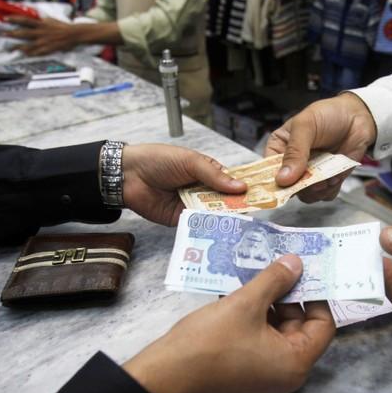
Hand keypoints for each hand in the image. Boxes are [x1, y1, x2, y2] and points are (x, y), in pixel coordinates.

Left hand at [4, 16, 80, 55]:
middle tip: (2, 34)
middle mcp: (41, 32)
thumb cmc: (62, 26)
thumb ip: (40, 20)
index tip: (5, 18)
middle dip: (12, 34)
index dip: (14, 19)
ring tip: (9, 48)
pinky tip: (23, 55)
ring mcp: (44, 42)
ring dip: (18, 46)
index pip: (25, 20)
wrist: (74, 34)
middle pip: (24, 33)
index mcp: (41, 24)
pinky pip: (37, 52)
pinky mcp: (48, 49)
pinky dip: (30, 54)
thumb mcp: (50, 20)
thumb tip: (32, 16)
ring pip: (28, 44)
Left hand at [122, 143, 246, 225]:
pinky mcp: (182, 220)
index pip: (232, 182)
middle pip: (226, 201)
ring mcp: (193, 206)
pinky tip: (223, 232)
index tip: (263, 195)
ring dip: (227, 219)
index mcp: (207, 172)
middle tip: (258, 215)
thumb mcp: (190, 162)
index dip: (246, 188)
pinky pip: (199, 225)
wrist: (128, 175)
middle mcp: (203, 190)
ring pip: (215, 214)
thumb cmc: (159, 160)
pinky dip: (209, 228)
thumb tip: (241, 187)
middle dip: (240, 206)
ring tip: (245, 225)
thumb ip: (214, 175)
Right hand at [124, 255, 335, 392]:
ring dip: (267, 310)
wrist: (164, 378)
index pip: (323, 326)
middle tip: (273, 270)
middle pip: (299, 331)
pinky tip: (236, 301)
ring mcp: (265, 386)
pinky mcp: (245, 384)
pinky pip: (260, 350)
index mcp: (295, 364)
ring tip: (251, 281)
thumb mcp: (245, 304)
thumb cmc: (209, 342)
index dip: (315, 295)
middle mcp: (286, 380)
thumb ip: (275, 280)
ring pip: (277, 339)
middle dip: (286, 299)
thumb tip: (296, 263)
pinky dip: (254, 326)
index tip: (301, 272)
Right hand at [265, 92, 375, 201]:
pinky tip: (336, 174)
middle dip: (301, 187)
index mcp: (279, 148)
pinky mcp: (328, 180)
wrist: (358, 116)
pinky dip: (331, 189)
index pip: (266, 171)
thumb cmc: (328, 114)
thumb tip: (283, 179)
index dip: (273, 181)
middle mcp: (292, 164)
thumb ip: (295, 151)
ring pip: (306, 195)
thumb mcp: (306, 126)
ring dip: (318, 189)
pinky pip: (325, 195)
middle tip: (313, 178)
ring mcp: (310, 174)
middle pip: (287, 188)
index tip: (283, 185)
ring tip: (328, 175)